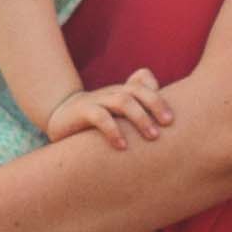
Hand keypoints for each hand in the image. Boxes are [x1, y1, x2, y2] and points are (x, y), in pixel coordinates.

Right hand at [45, 70, 174, 147]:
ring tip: (152, 137)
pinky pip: (99, 116)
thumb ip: (141, 113)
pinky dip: (113, 130)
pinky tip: (122, 146)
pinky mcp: (81, 112)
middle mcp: (111, 93)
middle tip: (167, 126)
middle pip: (137, 90)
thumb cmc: (97, 120)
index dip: (159, 99)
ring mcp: (96, 100)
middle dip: (155, 105)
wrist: (59, 118)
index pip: (144, 84)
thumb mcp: (119, 115)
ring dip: (140, 118)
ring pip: (122, 101)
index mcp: (122, 92)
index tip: (172, 121)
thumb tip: (167, 123)